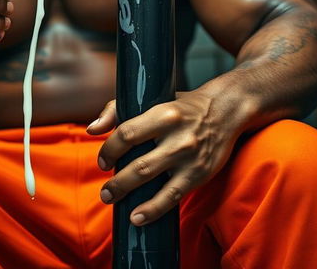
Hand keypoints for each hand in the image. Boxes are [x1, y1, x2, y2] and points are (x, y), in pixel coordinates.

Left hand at [87, 90, 238, 225]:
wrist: (225, 111)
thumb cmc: (181, 105)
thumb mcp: (151, 99)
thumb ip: (117, 111)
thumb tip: (92, 129)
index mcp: (163, 113)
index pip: (127, 133)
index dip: (110, 149)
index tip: (103, 161)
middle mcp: (177, 136)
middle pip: (138, 162)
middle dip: (116, 180)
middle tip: (105, 190)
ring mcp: (189, 157)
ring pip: (152, 179)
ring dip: (128, 192)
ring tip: (111, 199)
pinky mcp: (199, 174)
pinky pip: (172, 196)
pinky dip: (153, 209)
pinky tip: (137, 217)